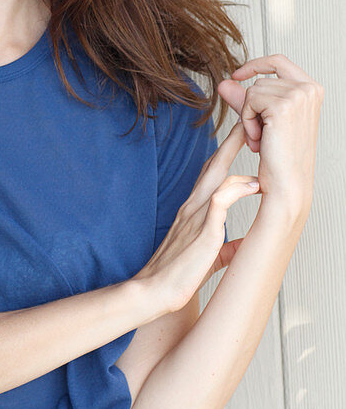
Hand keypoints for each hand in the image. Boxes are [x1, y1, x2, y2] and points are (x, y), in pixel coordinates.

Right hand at [134, 121, 260, 312]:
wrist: (154, 293)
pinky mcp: (201, 232)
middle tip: (247, 115)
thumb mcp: (209, 257)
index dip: (227, 152)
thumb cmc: (178, 277)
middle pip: (213, 164)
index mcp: (194, 211)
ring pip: (215, 175)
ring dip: (234, 153)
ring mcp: (195, 217)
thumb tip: (244, 245)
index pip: (212, 174)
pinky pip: (219, 204)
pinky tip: (253, 183)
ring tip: (253, 135)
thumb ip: (227, 247)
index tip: (245, 134)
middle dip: (232, 139)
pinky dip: (236, 190)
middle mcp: (193, 207)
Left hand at [217, 54, 323, 218]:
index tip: (237, 75)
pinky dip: (246, 120)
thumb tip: (224, 82)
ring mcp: (298, 95)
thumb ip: (246, 99)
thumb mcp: (263, 120)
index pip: (279, 61)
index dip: (255, 64)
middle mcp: (309, 88)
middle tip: (261, 134)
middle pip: (260, 80)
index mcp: (312, 89)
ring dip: (249, 116)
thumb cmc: (280, 157)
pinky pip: (248, 100)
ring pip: (252, 90)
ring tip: (261, 138)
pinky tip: (258, 139)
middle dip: (252, 106)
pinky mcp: (283, 105)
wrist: (287, 183)